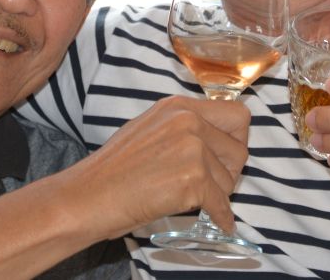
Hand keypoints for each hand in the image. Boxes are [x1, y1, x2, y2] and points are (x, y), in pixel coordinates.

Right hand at [69, 96, 250, 238]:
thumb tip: (217, 141)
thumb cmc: (114, 170)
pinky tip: (218, 222)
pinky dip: (221, 218)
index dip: (237, 139)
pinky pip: (221, 205)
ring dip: (218, 194)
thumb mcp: (151, 129)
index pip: (237, 114)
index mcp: (179, 106)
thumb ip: (185, 128)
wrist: (89, 195)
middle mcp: (189, 121)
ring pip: (230, 179)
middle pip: (239, 149)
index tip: (228, 155)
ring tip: (191, 198)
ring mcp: (192, 149)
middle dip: (230, 171)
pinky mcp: (192, 179)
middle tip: (212, 184)